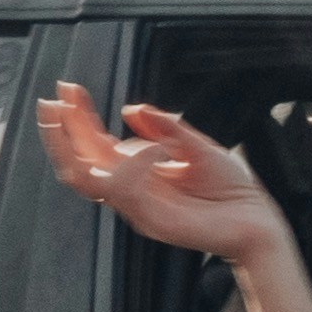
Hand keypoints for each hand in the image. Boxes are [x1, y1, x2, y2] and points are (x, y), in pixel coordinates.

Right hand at [37, 85, 293, 268]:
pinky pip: (126, 191)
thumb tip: (130, 108)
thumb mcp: (198, 146)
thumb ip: (165, 128)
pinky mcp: (151, 221)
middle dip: (60, 132)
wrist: (259, 223)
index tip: (68, 88)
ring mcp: (137, 207)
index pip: (94, 144)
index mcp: (137, 171)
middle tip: (52, 102)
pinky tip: (155, 147)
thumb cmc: (231, 188)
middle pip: (77, 164)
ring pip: (87, 180)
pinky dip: (134, 162)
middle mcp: (130, 190)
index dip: (78, 118)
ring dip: (77, 142)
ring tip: (76, 110)